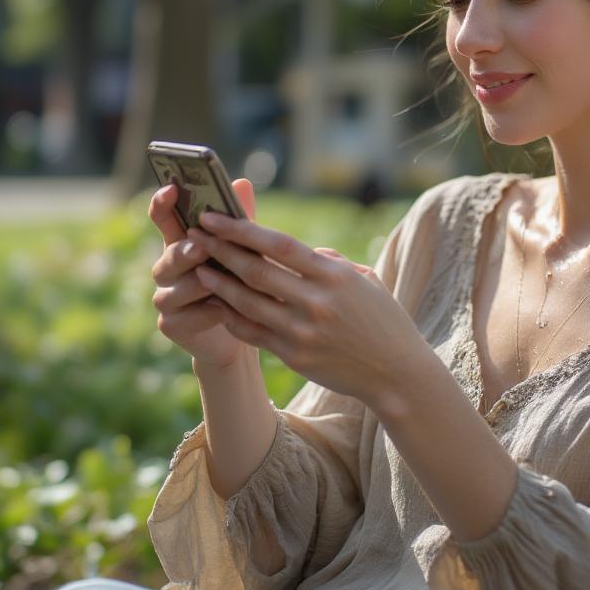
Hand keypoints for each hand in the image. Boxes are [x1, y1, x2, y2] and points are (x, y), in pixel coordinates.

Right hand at [149, 179, 257, 367]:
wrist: (243, 324)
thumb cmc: (240, 276)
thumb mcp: (242, 246)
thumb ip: (237, 218)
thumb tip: (241, 183)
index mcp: (181, 241)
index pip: (163, 218)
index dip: (162, 203)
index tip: (171, 189)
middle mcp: (167, 267)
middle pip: (168, 255)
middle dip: (185, 251)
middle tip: (201, 247)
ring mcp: (166, 296)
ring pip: (174, 288)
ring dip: (198, 285)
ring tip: (218, 282)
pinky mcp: (171, 324)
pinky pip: (182, 317)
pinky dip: (204, 313)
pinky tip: (222, 310)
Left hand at [186, 212, 437, 411]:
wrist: (396, 372)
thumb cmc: (383, 318)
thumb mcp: (365, 279)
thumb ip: (330, 262)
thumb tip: (301, 250)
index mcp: (335, 276)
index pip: (280, 245)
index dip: (243, 230)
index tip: (216, 216)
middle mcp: (317, 302)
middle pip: (257, 271)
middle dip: (221, 249)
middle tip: (194, 233)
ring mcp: (303, 332)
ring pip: (248, 302)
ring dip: (219, 283)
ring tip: (198, 266)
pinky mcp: (294, 356)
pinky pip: (253, 332)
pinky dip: (231, 316)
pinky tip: (216, 302)